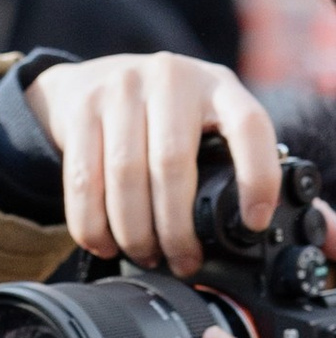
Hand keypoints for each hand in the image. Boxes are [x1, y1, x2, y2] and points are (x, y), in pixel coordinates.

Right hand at [25, 52, 282, 274]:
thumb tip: (241, 224)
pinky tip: (105, 244)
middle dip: (177, 228)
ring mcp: (121, 90)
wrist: (94, 75)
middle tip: (183, 261)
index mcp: (216, 85)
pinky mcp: (81, 111)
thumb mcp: (201, 113)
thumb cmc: (161, 110)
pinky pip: (83, 180)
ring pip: (125, 176)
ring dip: (135, 232)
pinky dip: (93, 224)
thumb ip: (222, 151)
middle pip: (172, 164)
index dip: (257, 177)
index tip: (253, 223)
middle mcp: (170, 79)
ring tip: (145, 256)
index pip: (249, 126)